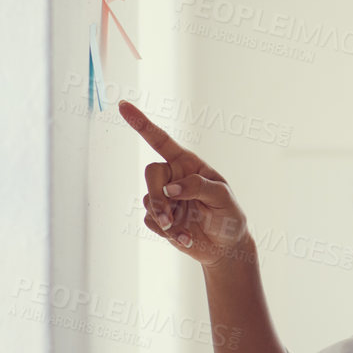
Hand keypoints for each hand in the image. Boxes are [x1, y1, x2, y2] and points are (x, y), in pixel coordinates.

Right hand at [119, 100, 248, 266]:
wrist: (225, 247)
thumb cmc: (229, 216)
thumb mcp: (223, 198)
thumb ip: (199, 186)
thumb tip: (171, 188)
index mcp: (188, 164)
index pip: (161, 140)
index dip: (141, 123)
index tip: (123, 106)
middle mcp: (173, 177)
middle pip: (150, 173)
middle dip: (158, 196)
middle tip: (169, 217)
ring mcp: (165, 198)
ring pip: (148, 200)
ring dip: (164, 218)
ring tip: (183, 231)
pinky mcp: (159, 218)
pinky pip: (150, 221)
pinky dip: (166, 232)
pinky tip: (185, 238)